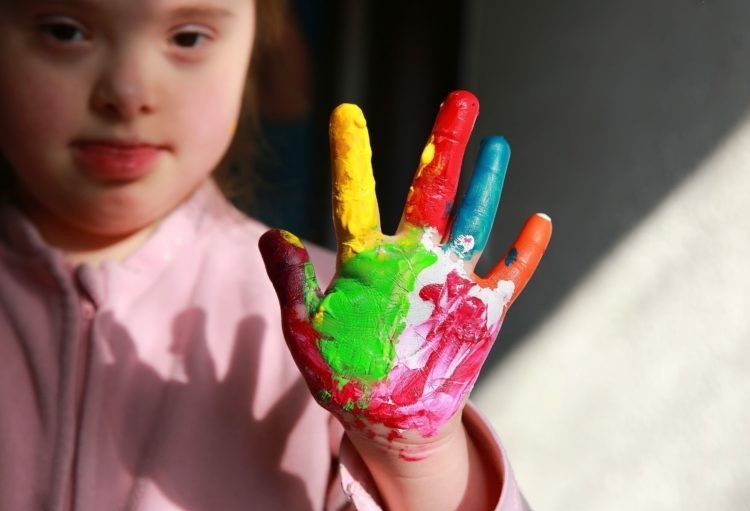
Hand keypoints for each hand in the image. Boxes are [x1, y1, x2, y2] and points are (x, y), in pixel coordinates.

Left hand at [259, 91, 551, 439]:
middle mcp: (411, 261)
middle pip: (432, 192)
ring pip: (474, 221)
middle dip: (446, 147)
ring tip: (498, 143)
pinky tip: (538, 221)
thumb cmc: (344, 377)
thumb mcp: (308, 332)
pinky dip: (524, 253)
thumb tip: (271, 234)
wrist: (388, 419)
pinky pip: (508, 277)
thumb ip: (293, 284)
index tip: (347, 114)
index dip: (351, 157)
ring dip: (488, 185)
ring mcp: (449, 284)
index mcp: (366, 263)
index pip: (357, 199)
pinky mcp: (480, 313)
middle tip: (462, 100)